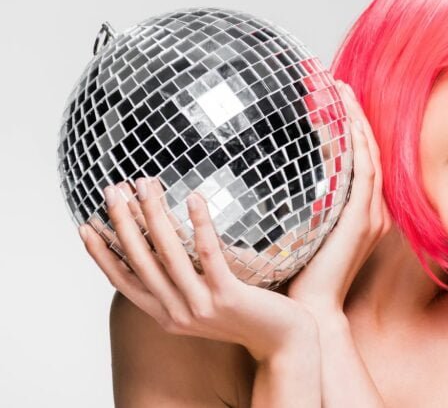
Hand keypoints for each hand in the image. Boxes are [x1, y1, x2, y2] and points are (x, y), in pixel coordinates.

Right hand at [81, 178, 316, 361]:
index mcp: (166, 314)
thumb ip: (183, 281)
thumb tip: (167, 244)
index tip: (84, 225)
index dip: (101, 254)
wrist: (283, 343)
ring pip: (168, 254)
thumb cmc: (247, 315)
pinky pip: (208, 254)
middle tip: (112, 190)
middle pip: (140, 261)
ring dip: (154, 215)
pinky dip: (199, 224)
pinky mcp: (227, 296)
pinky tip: (193, 198)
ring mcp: (200, 305)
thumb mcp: (204, 301)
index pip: (123, 280)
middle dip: (122, 222)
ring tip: (145, 184)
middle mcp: (176, 312)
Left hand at [285, 80, 392, 313]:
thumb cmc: (300, 277)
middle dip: (357, 114)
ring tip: (342, 92)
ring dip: (358, 121)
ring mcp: (370, 214)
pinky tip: (343, 124)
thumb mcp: (300, 233)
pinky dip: (356, 145)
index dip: (352, 127)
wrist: (311, 311)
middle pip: (371, 149)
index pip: (361, 159)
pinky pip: (363, 172)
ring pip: (370, 155)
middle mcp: (373, 210)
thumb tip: (267, 180)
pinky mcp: (361, 220)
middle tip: (340, 84)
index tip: (334, 99)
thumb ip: (297, 206)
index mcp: (361, 213)